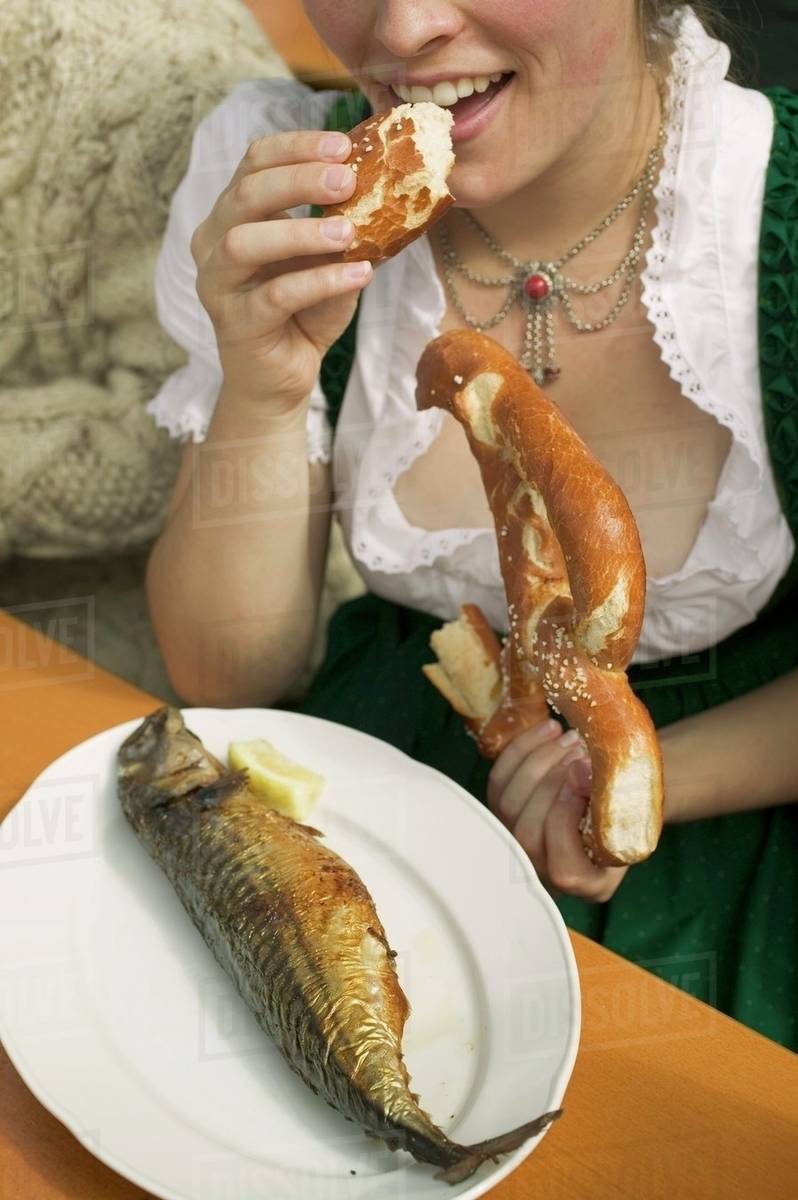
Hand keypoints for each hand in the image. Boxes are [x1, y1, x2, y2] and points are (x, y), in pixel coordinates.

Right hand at [190, 129, 371, 407]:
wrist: (279, 379)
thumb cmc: (302, 313)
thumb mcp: (324, 259)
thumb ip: (339, 224)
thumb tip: (386, 186)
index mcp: (231, 214)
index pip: (254, 162)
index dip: (297, 148)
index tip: (344, 146)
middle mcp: (213, 242)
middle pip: (246, 194)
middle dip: (299, 180)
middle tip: (347, 180)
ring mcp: (217, 284)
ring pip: (245, 242)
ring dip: (301, 231)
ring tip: (350, 232)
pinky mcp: (235, 323)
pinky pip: (274, 295)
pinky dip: (319, 281)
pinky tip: (358, 275)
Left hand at [486, 720, 628, 900]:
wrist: (617, 802)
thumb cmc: (630, 810)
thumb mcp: (636, 816)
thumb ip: (617, 804)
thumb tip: (586, 773)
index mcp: (585, 882)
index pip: (562, 868)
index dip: (565, 820)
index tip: (586, 778)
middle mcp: (544, 871)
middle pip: (527, 833)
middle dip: (550, 785)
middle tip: (579, 752)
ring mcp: (517, 842)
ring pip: (507, 804)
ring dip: (538, 763)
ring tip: (571, 739)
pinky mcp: (502, 811)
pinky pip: (499, 780)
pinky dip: (521, 750)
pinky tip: (550, 730)